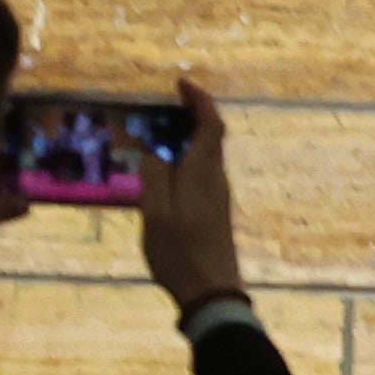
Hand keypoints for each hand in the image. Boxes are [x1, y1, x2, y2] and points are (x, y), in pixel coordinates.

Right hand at [132, 83, 251, 306]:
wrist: (211, 291)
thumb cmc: (179, 250)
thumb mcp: (155, 210)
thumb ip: (155, 173)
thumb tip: (156, 148)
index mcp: (204, 172)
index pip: (210, 124)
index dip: (199, 100)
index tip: (181, 83)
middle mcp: (217, 179)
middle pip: (211, 136)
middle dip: (190, 115)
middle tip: (162, 106)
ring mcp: (219, 196)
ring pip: (206, 155)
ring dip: (186, 137)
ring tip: (156, 133)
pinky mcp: (215, 212)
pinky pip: (201, 172)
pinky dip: (185, 159)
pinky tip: (164, 170)